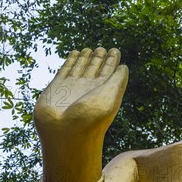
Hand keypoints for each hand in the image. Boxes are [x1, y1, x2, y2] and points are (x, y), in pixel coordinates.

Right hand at [34, 47, 127, 181]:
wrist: (64, 134)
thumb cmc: (91, 118)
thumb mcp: (110, 97)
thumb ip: (117, 80)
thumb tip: (124, 67)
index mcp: (104, 91)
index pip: (110, 71)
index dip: (113, 61)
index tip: (115, 50)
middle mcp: (89, 88)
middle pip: (95, 68)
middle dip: (99, 57)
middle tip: (103, 48)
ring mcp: (72, 87)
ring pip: (80, 67)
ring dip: (85, 58)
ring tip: (90, 49)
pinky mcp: (56, 87)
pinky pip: (64, 70)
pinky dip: (70, 61)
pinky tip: (74, 53)